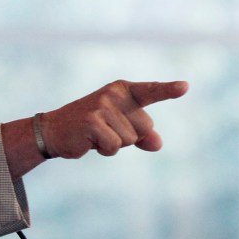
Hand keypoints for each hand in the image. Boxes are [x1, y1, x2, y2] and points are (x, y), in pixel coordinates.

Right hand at [39, 80, 188, 158]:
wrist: (53, 132)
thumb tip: (158, 144)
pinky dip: (104, 150)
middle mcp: (114, 94)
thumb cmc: (89, 128)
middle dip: (129, 137)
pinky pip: (114, 147)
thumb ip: (141, 135)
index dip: (168, 90)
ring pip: (130, 139)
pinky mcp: (92, 122)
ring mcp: (102, 107)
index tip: (185, 87)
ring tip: (95, 136)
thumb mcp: (117, 128)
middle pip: (145, 127)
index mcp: (122, 90)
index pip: (150, 91)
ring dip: (114, 145)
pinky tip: (89, 142)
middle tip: (104, 131)